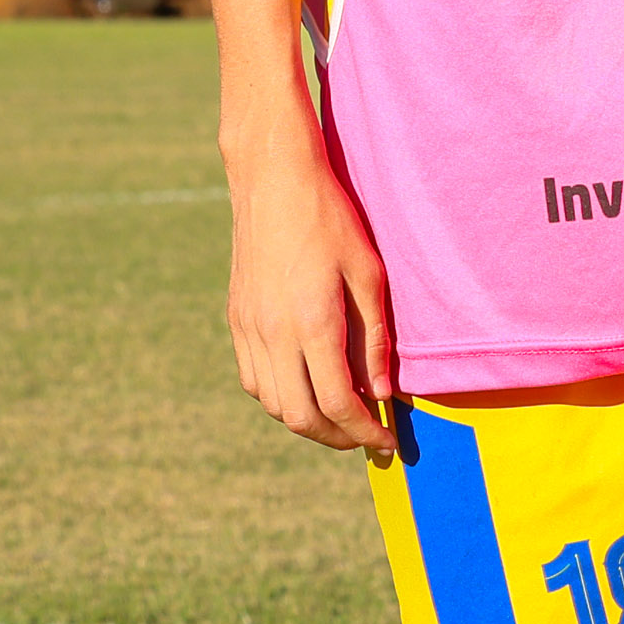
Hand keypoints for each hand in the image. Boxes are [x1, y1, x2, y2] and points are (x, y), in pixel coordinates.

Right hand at [223, 145, 399, 455]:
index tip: (387, 442)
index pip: (337, 403)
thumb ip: (374, 339)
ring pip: (272, 403)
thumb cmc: (330, 219)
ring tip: (340, 416)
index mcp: (313, 323)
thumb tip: (381, 394)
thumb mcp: (368, 275)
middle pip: (300, 416)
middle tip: (366, 438)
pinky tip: (306, 387)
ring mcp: (248, 328)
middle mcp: (273, 333)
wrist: (272, 181)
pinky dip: (280, 397)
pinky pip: (253, 379)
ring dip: (307, 421)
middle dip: (337, 438)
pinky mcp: (236, 319)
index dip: (364, 432)